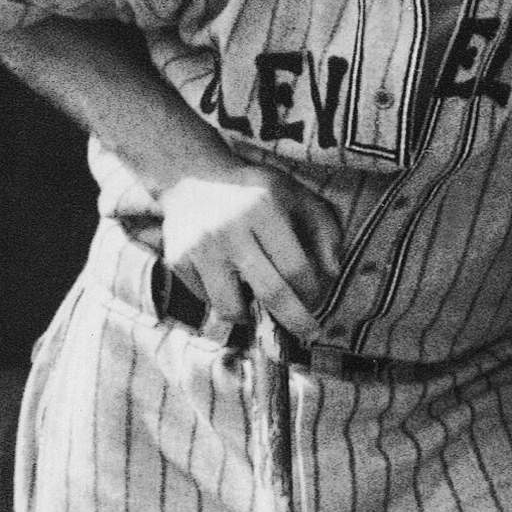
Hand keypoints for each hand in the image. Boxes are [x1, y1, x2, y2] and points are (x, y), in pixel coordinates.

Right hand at [157, 155, 342, 334]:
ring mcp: (199, 247)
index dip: (312, 291)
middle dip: (295, 321)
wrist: (193, 178)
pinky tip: (230, 282)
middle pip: (270, 293)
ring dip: (251, 317)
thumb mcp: (297, 197)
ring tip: (259, 308)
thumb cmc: (256, 193)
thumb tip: (333, 272)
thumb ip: (325, 230)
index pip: (296, 268)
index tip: (316, 298)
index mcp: (263, 209)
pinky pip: (206, 299)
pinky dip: (223, 300)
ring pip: (230, 307)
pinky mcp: (177, 259)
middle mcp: (229, 229)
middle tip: (309, 334)